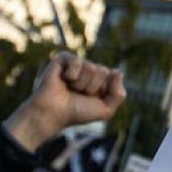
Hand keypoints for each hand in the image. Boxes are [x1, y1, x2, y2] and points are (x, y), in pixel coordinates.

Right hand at [3, 52, 126, 152]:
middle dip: (92, 87)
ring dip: (81, 84)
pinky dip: (71, 75)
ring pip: (91, 67)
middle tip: (78, 94)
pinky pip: (77, 62)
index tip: (92, 99)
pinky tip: (63, 80)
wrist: (53, 114)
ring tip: (70, 89)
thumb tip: (118, 71)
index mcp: (101, 80)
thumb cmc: (77, 113)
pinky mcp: (63, 58)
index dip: (104, 90)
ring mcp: (77, 63)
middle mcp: (89, 70)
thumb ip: (118, 95)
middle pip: (103, 70)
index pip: (114, 75)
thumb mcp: (105, 110)